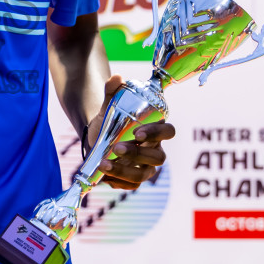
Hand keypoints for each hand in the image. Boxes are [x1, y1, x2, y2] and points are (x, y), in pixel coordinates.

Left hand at [84, 74, 175, 190]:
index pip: (168, 132)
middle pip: (158, 157)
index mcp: (155, 130)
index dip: (156, 133)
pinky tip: (104, 176)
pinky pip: (131, 186)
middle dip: (138, 154)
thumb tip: (116, 77)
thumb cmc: (110, 120)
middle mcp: (155, 151)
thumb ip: (113, 91)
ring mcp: (146, 168)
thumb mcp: (109, 106)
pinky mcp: (133, 180)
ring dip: (125, 171)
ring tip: (104, 163)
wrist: (96, 137)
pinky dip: (118, 181)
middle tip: (116, 147)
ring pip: (144, 175)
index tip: (137, 133)